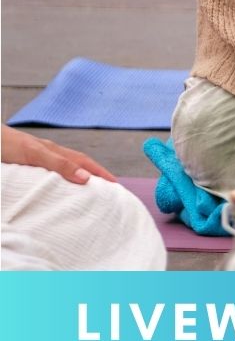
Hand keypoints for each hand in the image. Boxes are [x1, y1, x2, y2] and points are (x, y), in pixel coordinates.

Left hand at [1, 124, 115, 184]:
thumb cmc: (7, 145)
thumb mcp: (35, 154)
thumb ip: (59, 164)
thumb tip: (85, 177)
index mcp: (54, 151)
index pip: (84, 162)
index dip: (101, 173)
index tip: (117, 185)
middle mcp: (49, 155)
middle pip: (78, 165)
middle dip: (95, 177)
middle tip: (110, 192)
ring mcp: (39, 160)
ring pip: (65, 170)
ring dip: (79, 180)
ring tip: (89, 195)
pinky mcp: (29, 167)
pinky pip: (51, 176)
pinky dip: (62, 184)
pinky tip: (59, 192)